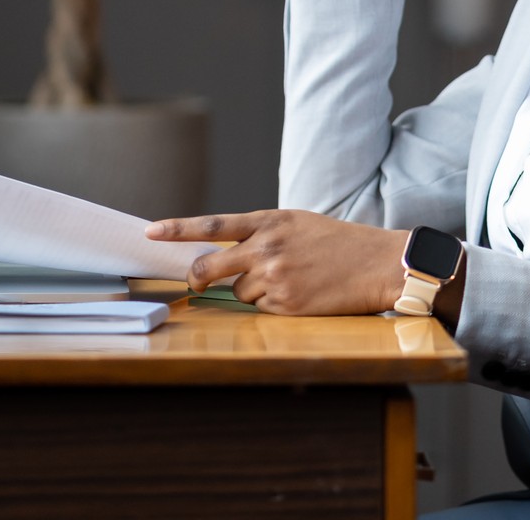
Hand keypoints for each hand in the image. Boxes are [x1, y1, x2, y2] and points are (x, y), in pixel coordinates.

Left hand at [146, 210, 409, 315]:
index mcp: (270, 221)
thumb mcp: (298, 224)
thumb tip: (228, 254)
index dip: (178, 229)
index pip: (213, 225)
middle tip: (197, 281)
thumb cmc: (339, 243)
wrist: (379, 264)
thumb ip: (263, 233)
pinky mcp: (285, 304)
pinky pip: (261, 308)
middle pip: (210, 266)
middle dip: (199, 276)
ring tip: (290, 280)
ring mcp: (274, 277)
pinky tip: (300, 294)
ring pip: (238, 292)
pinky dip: (273, 305)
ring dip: (253, 291)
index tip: (150, 232)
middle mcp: (267, 247)